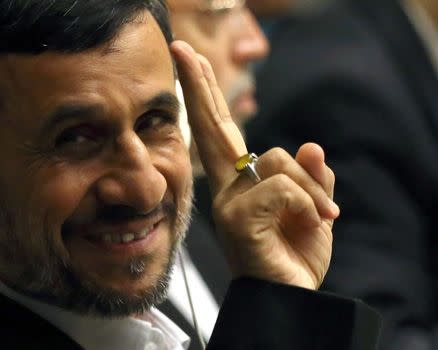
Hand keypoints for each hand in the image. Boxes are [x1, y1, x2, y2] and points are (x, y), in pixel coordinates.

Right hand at [171, 41, 338, 289]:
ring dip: (313, 191)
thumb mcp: (314, 209)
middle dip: (200, 83)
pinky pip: (283, 188)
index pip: (220, 129)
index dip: (204, 93)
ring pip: (280, 160)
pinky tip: (309, 226)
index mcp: (240, 181)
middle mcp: (227, 187)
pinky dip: (310, 206)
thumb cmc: (294, 255)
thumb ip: (311, 177)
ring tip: (319, 220)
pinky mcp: (237, 217)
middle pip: (214, 125)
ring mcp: (229, 202)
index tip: (186, 58)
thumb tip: (311, 145)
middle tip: (180, 47)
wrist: (289, 298)